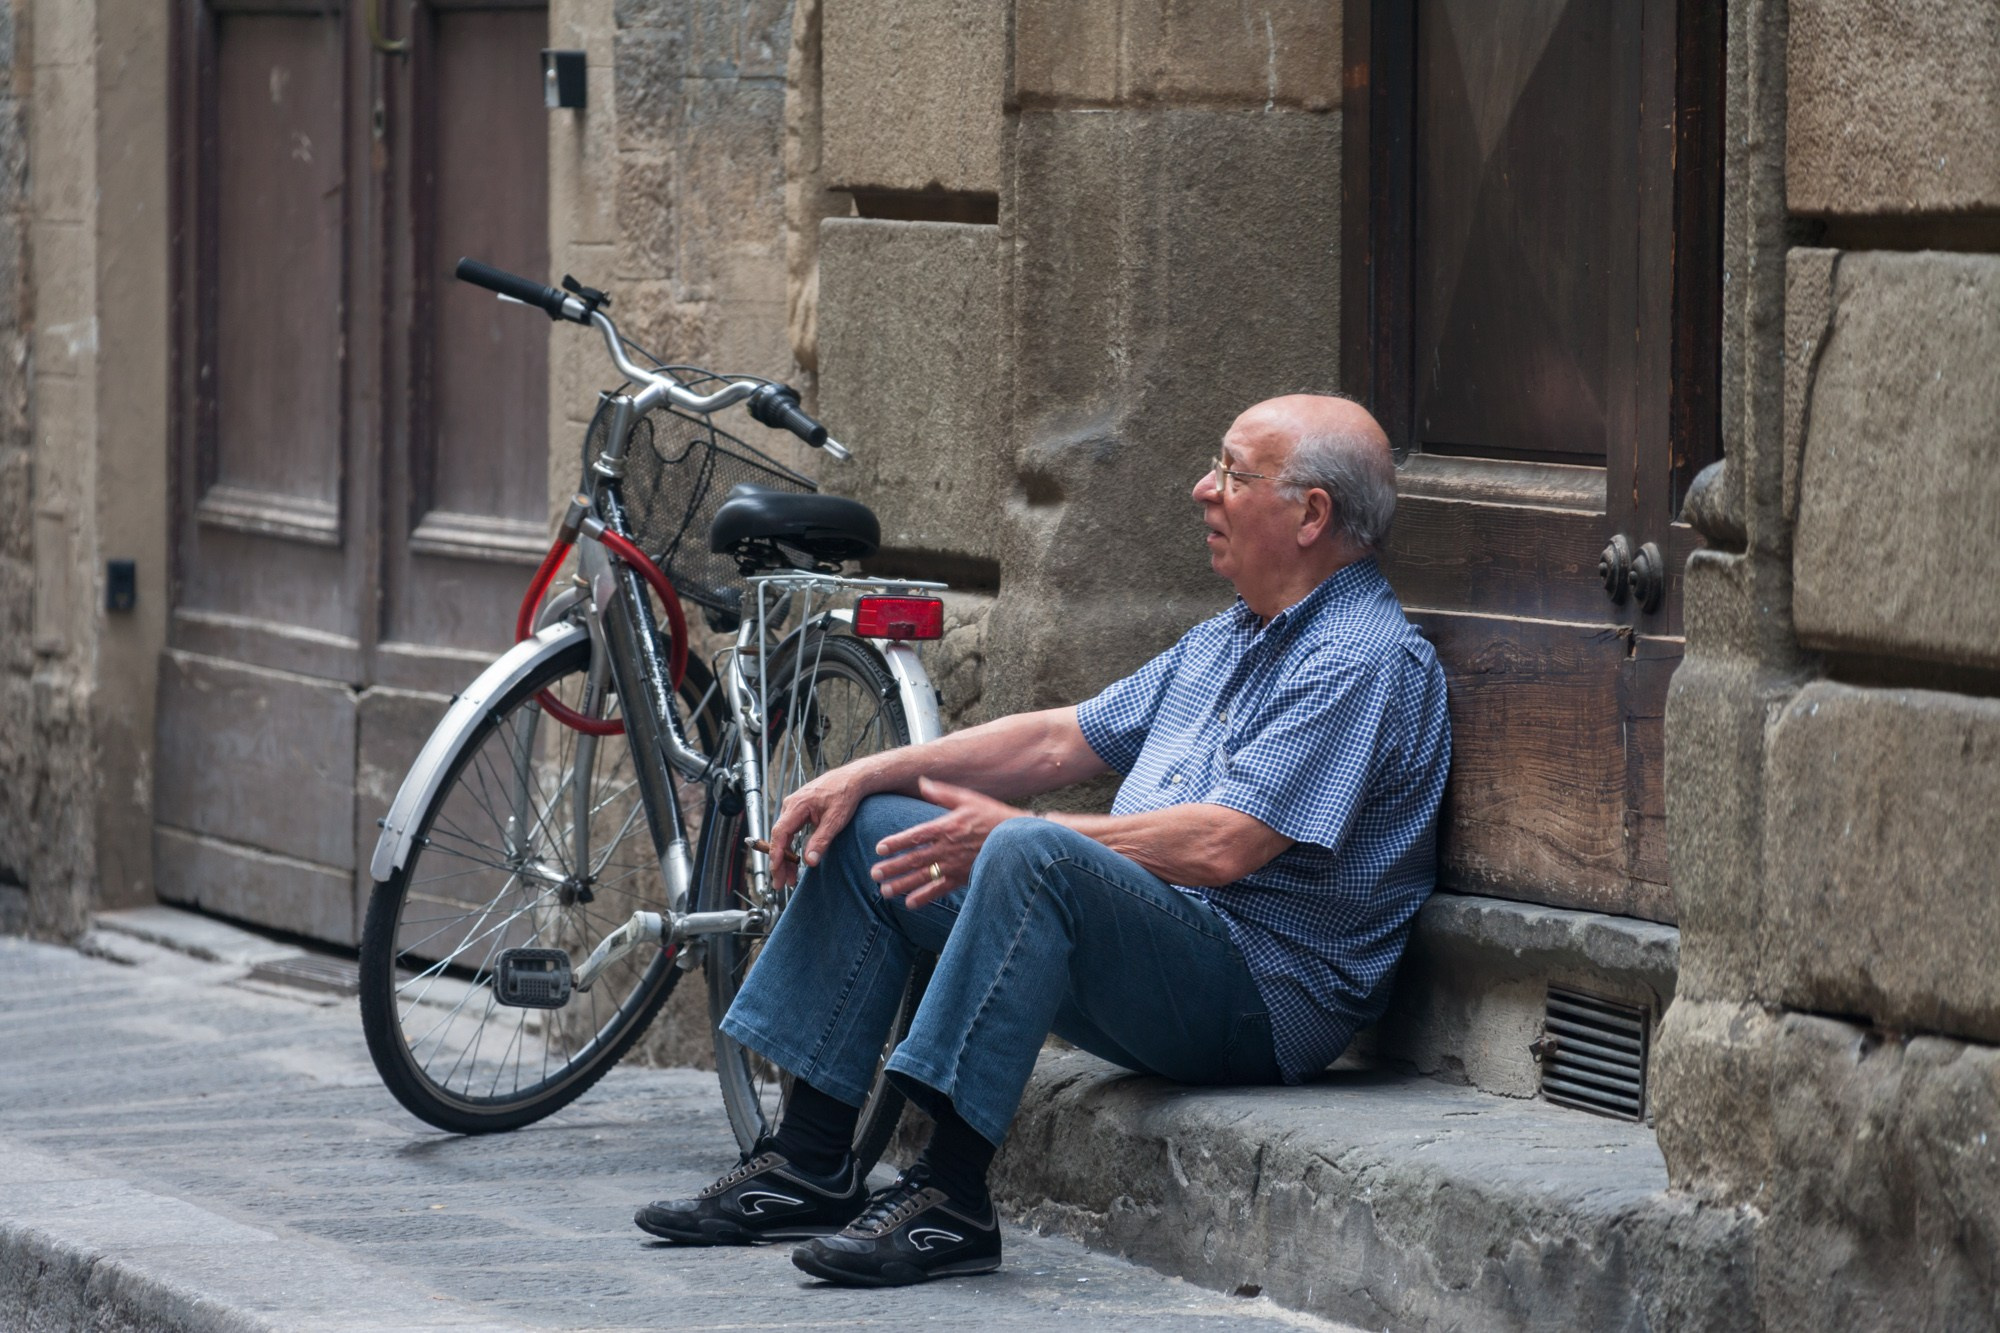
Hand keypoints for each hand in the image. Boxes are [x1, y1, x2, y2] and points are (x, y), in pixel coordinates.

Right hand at [765, 767, 868, 892]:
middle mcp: (791, 805)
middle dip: (779, 862)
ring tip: (789, 877)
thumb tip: (809, 861)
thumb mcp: (835, 820)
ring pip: (784, 836)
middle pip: (779, 837)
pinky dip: (790, 847)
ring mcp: (794, 807)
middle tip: (781, 883)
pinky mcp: (799, 811)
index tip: (776, 870)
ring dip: (785, 857)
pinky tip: (794, 860)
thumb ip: (821, 841)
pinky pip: (790, 831)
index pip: (780, 833)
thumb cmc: (845, 794)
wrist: (853, 779)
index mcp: (796, 805)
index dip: (776, 854)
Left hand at [871, 777, 1026, 909]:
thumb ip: (942, 793)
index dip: (896, 842)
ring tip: (884, 891)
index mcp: (946, 827)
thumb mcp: (968, 799)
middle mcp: (948, 848)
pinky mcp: (963, 877)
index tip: (879, 848)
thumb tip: (922, 781)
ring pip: (923, 877)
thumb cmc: (993, 816)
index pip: (915, 836)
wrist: (1019, 839)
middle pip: (914, 859)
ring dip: (902, 884)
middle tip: (874, 873)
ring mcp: (955, 865)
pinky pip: (940, 889)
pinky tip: (910, 903)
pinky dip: (924, 897)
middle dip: (893, 867)